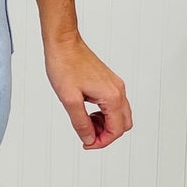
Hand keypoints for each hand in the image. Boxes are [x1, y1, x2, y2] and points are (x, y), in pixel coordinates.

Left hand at [44, 32, 131, 149]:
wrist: (63, 43)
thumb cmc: (65, 65)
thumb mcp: (69, 100)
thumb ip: (81, 123)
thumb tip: (89, 139)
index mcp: (111, 96)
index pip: (116, 130)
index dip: (102, 142)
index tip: (86, 143)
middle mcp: (118, 90)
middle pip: (123, 125)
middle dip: (106, 134)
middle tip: (86, 135)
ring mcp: (115, 85)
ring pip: (120, 115)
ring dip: (105, 124)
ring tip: (85, 122)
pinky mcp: (108, 81)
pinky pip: (113, 104)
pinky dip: (104, 114)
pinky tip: (88, 111)